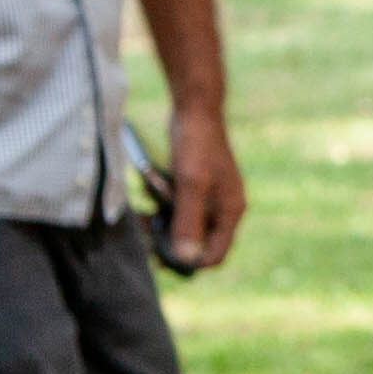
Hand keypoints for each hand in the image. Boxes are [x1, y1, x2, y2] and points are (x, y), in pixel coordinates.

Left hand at [157, 105, 244, 270]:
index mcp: (231, 211)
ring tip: (142, 224)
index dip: (191, 263)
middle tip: (147, 243)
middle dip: (172, 246)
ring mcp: (209, 198)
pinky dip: (162, 213)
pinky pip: (178, 211)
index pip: (216, 254)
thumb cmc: (197, 145)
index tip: (163, 260)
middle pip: (199, 244)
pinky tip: (145, 207)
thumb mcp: (190, 185)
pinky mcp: (195, 188)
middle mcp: (223, 209)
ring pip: (186, 228)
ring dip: (163, 230)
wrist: (195, 110)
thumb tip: (186, 258)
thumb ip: (188, 221)